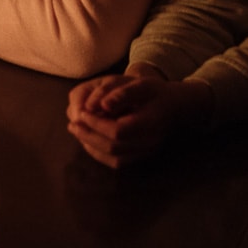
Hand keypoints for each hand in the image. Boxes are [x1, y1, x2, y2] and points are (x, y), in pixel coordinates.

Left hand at [66, 74, 212, 168]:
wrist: (175, 106)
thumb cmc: (156, 92)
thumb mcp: (141, 84)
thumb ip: (121, 93)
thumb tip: (102, 105)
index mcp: (150, 123)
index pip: (118, 131)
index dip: (96, 123)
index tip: (82, 113)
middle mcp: (150, 142)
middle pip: (114, 147)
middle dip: (89, 135)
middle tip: (72, 124)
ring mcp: (147, 152)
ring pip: (115, 159)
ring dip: (91, 146)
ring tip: (76, 131)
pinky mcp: (141, 156)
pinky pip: (118, 162)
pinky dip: (99, 154)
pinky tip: (87, 141)